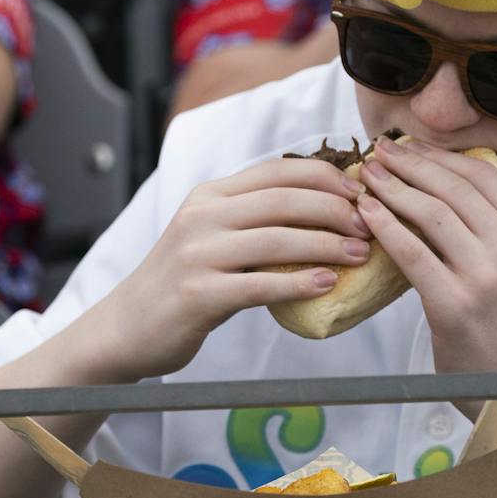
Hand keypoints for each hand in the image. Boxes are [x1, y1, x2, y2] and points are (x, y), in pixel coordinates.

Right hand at [83, 157, 373, 380]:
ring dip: (328, 244)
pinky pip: (260, 284)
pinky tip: (328, 284)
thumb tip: (324, 209)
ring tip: (361, 253)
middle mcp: (202, 216)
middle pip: (284, 200)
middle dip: (336, 209)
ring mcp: (198, 254)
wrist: (126, 327)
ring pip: (278, 238)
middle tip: (370, 225)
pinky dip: (301, 282)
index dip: (325, 177)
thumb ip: (253, 218)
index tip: (360, 191)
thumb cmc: (183, 282)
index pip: (278, 170)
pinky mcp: (199, 294)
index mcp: (210, 195)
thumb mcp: (211, 235)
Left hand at [357, 137, 496, 383]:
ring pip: (431, 214)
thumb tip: (433, 175)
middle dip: (410, 164)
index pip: (481, 175)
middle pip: (453, 188)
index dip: (439, 155)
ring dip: (393, 188)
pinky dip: (385, 225)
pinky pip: (412, 252)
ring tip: (367, 176)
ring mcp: (484, 278)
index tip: (407, 144)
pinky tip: (366, 212)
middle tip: (378, 151)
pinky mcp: (453, 305)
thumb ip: (484, 224)